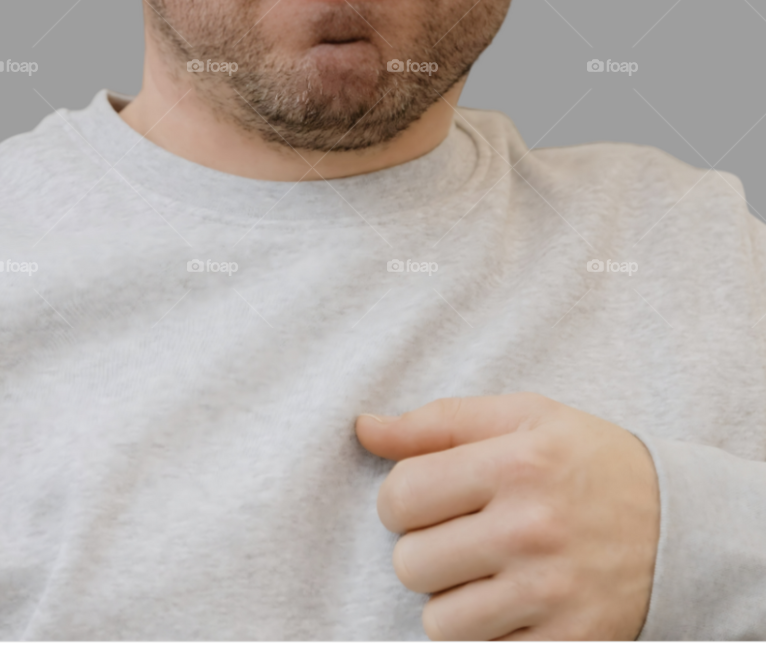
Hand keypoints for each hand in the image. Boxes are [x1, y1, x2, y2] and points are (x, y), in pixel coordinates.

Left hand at [356, 393, 659, 641]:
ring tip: (487, 570)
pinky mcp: (568, 643)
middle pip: (410, 563)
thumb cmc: (586, 460)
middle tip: (463, 534)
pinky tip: (512, 602)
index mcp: (517, 462)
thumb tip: (363, 428)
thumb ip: (438, 422)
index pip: (401, 495)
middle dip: (424, 549)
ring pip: (438, 622)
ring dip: (451, 599)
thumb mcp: (523, 418)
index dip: (400, 499)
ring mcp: (551, 593)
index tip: (426, 498)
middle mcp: (532, 528)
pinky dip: (486, 634)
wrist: (678, 525)